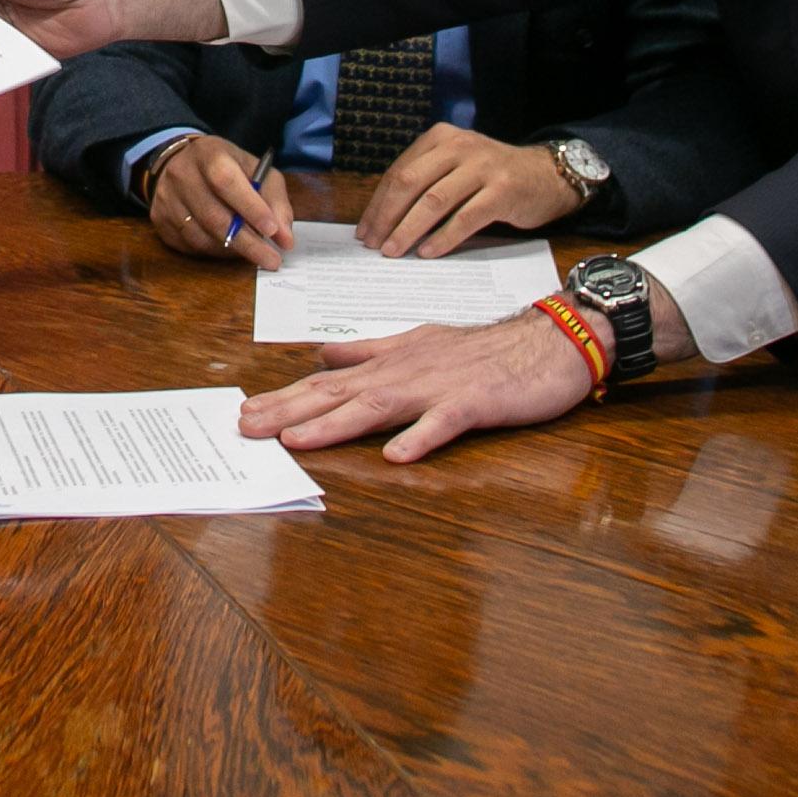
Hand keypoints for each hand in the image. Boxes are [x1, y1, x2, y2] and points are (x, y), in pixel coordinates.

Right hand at [145, 136, 292, 268]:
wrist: (180, 161)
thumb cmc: (226, 168)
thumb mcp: (256, 171)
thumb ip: (275, 201)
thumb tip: (285, 239)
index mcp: (209, 154)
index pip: (226, 181)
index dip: (250, 207)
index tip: (272, 231)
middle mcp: (182, 174)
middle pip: (214, 216)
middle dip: (248, 243)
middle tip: (272, 260)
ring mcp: (166, 198)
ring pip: (201, 236)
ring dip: (232, 250)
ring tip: (252, 252)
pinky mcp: (159, 218)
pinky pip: (189, 246)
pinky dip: (214, 252)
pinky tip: (228, 247)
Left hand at [239, 309, 597, 462]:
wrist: (550, 340)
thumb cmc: (486, 350)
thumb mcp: (419, 344)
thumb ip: (371, 351)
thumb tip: (324, 352)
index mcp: (392, 360)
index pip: (330, 379)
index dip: (288, 396)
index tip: (248, 410)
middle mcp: (406, 370)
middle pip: (340, 391)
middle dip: (290, 410)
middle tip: (247, 426)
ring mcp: (440, 386)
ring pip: (379, 404)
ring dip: (336, 422)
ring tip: (296, 440)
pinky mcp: (476, 402)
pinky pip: (445, 421)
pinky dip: (420, 437)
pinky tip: (396, 456)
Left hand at [357, 126, 582, 257]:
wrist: (546, 175)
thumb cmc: (492, 175)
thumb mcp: (456, 165)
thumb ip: (426, 181)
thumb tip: (384, 219)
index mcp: (440, 137)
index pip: (398, 172)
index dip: (378, 204)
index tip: (364, 231)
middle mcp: (459, 146)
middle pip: (410, 183)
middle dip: (386, 216)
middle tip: (373, 244)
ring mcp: (482, 167)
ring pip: (434, 201)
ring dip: (408, 229)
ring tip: (393, 251)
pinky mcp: (502, 191)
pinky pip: (465, 218)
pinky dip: (443, 237)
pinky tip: (427, 252)